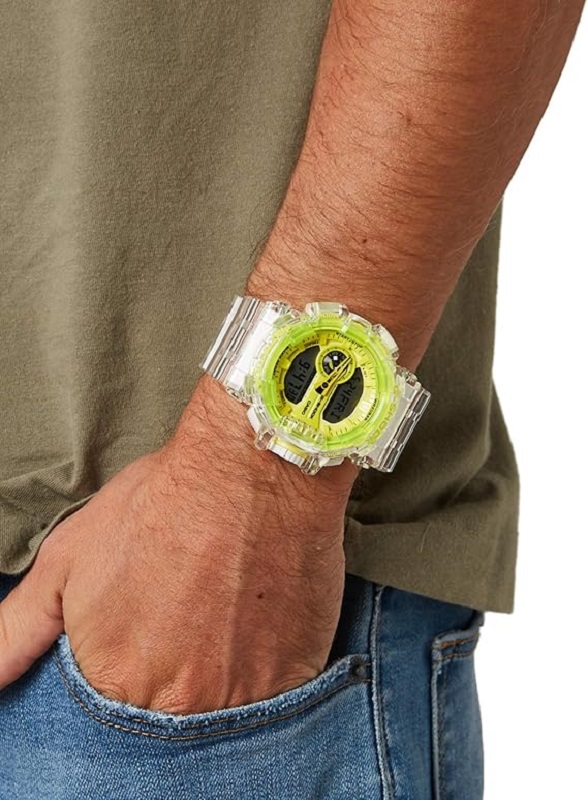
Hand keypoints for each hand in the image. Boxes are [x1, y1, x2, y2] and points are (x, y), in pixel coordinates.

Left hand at [0, 377, 356, 713]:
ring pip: (225, 709)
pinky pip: (278, 697)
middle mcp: (182, 703)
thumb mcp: (69, 556)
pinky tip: (255, 619)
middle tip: (189, 618)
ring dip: (221, 672)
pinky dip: (264, 666)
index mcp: (117, 682)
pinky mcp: (298, 673)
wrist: (253, 469)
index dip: (133, 666)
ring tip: (222, 615)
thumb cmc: (160, 504)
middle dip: (176, 671)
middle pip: (172, 713)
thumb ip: (18, 631)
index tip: (150, 632)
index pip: (114, 709)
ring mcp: (247, 694)